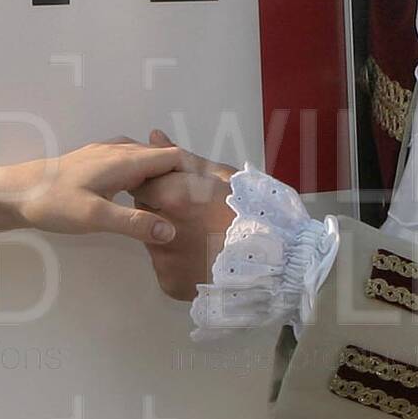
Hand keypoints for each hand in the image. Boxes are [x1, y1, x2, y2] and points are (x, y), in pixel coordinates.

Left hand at [0, 137, 191, 245]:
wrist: (13, 192)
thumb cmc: (52, 203)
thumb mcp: (96, 218)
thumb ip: (134, 223)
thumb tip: (171, 231)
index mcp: (123, 160)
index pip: (170, 156)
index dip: (192, 170)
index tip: (210, 190)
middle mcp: (116, 151)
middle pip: (158, 155)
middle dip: (180, 172)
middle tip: (199, 197)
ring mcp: (101, 154)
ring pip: (141, 157)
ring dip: (159, 171)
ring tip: (174, 195)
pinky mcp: (90, 162)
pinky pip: (126, 161)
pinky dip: (141, 172)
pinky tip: (137, 191)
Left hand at [128, 129, 235, 301]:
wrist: (274, 261)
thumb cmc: (252, 212)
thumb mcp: (222, 175)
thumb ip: (182, 157)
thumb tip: (155, 137)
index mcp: (173, 196)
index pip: (144, 184)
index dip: (160, 186)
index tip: (178, 192)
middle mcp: (161, 227)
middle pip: (146, 213)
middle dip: (161, 210)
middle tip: (192, 215)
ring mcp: (163, 259)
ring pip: (153, 240)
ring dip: (168, 235)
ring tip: (201, 237)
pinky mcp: (168, 282)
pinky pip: (165, 267)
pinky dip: (177, 262)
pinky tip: (200, 258)